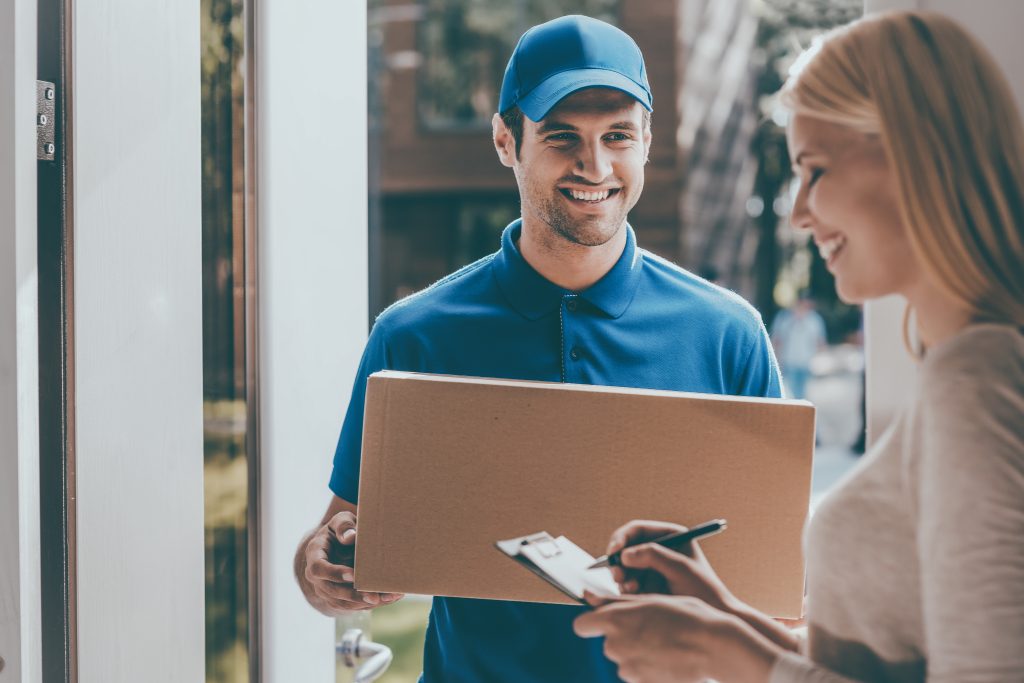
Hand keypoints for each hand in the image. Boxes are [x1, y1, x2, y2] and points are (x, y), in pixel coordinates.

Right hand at [303, 510, 403, 612]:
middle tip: (374, 596)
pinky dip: (372, 603)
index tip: (353, 575)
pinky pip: (354, 606)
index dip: (334, 573)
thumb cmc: (341, 530)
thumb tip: (351, 536)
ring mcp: (326, 590)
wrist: (338, 545)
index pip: (318, 568)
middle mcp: (317, 576)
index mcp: (314, 554)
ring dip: (366, 603)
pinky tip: (391, 597)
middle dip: (353, 595)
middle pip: (332, 591)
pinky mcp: (339, 598)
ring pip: (344, 603)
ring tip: (389, 597)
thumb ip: (344, 526)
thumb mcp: (341, 521)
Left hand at [573, 593, 777, 682]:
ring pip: (623, 659)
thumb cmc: (687, 617)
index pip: (582, 625)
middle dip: (622, 637)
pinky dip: (647, 668)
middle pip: (607, 642)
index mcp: (615, 619)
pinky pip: (637, 674)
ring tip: (663, 644)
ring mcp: (628, 668)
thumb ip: (615, 601)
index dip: (593, 622)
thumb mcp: (651, 600)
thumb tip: (589, 597)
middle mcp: (616, 645)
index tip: (605, 621)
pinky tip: (667, 659)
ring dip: (636, 653)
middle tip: (651, 629)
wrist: (715, 648)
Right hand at [606, 520, 734, 611]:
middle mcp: (659, 548)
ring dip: (623, 577)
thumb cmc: (704, 589)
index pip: (637, 529)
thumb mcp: (680, 569)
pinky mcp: (648, 585)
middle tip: (618, 576)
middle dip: (619, 561)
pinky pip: (628, 583)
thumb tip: (624, 554)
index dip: (622, 538)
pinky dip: (627, 589)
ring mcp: (652, 567)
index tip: (614, 551)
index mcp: (670, 536)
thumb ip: (653, 556)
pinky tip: (636, 595)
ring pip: (625, 567)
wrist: (714, 615)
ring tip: (631, 589)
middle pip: (627, 547)